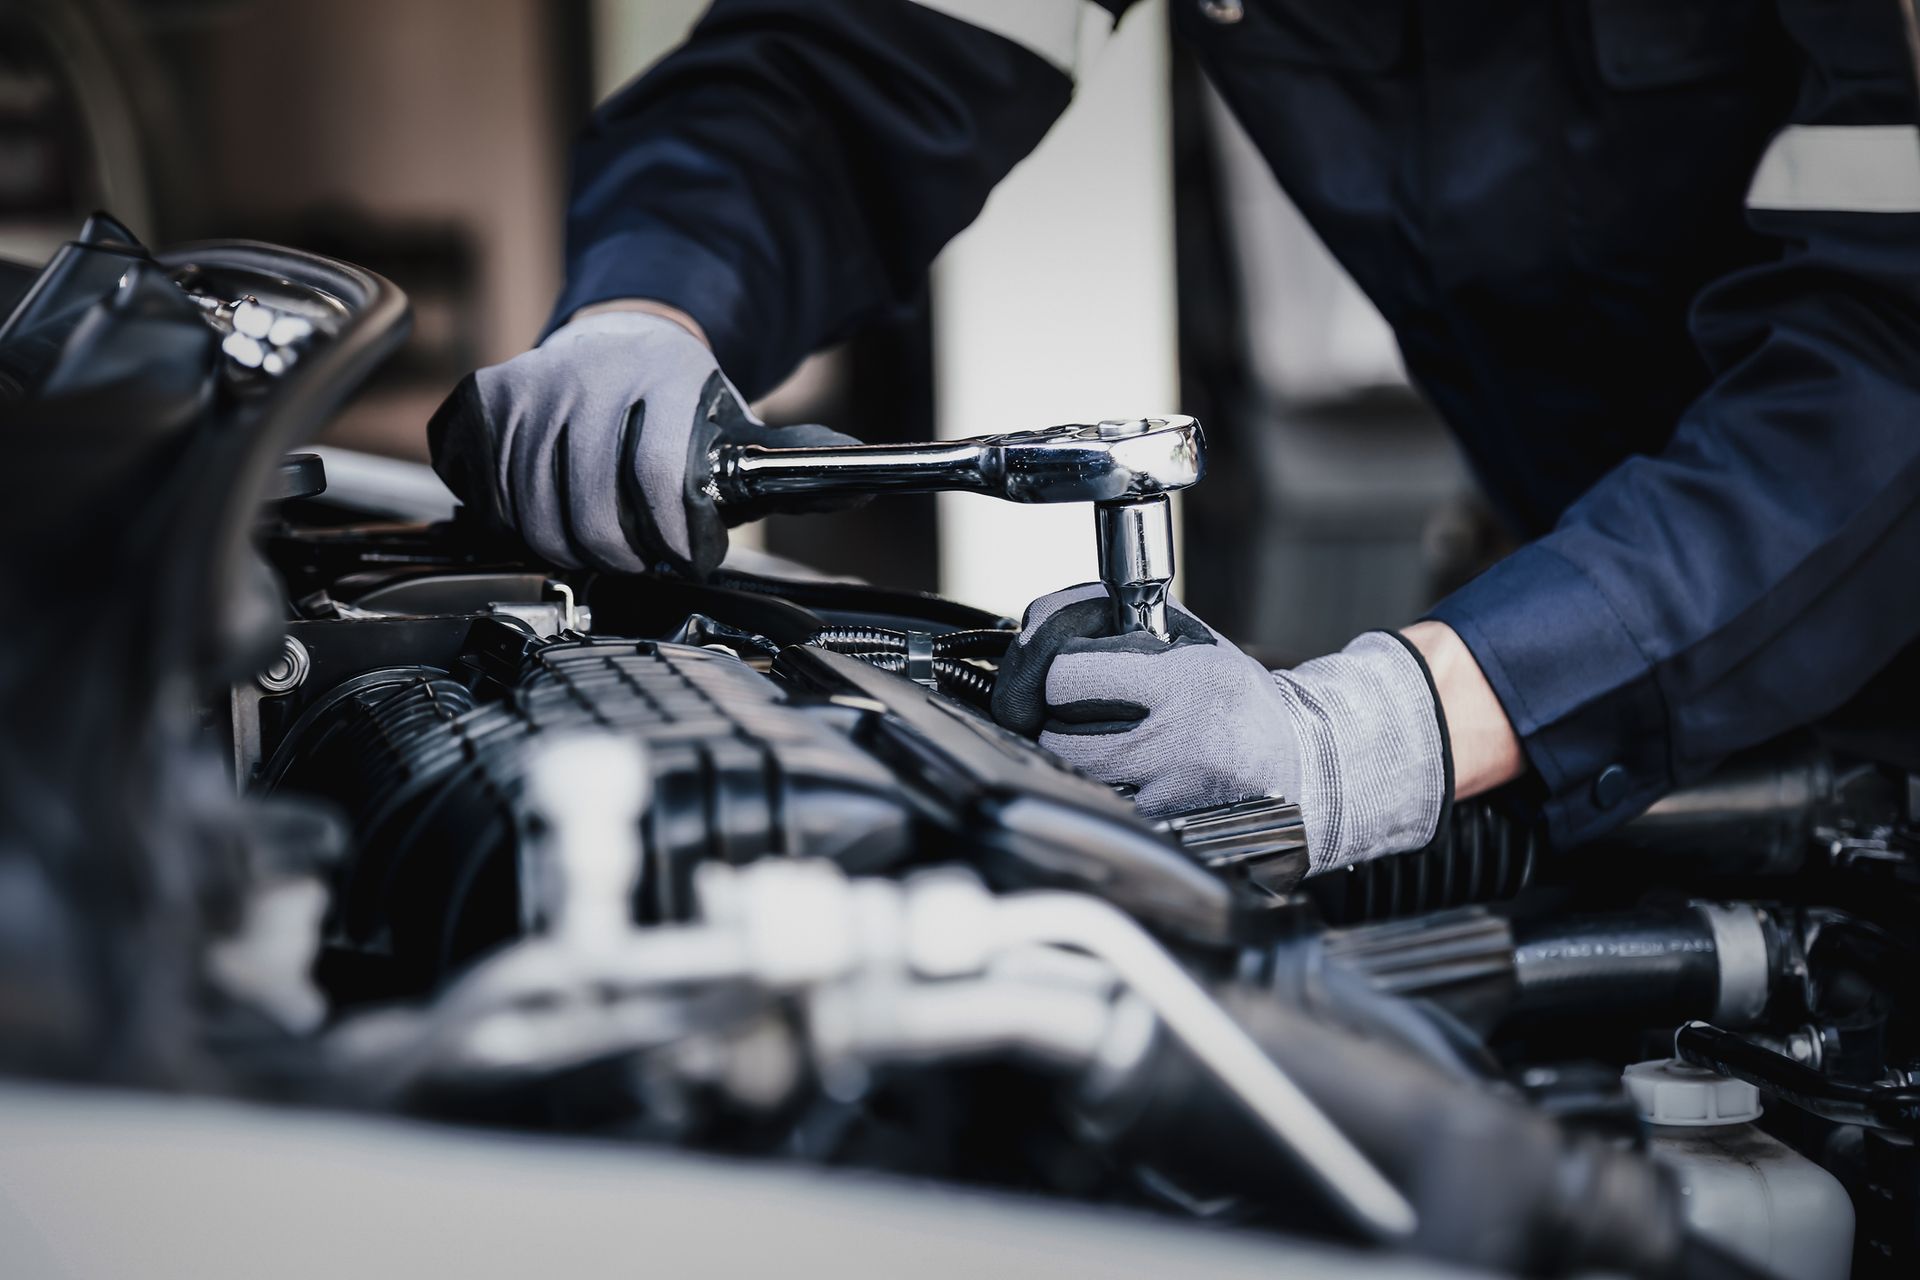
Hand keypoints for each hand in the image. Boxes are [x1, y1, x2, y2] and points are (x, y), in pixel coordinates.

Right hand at [428, 309, 861, 577]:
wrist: (624, 338)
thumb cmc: (685, 404)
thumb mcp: (742, 428)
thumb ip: (798, 463)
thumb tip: (868, 485)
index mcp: (664, 377)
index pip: (660, 480)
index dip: (672, 540)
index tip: (684, 559)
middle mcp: (590, 375)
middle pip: (589, 513)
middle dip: (622, 558)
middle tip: (641, 561)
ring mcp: (531, 386)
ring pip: (531, 514)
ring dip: (567, 547)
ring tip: (601, 542)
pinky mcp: (486, 401)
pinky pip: (486, 492)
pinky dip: (514, 520)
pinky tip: (549, 512)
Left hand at [991, 584, 1451, 871]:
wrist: (1304, 765)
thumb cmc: (1237, 701)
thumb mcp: (1192, 643)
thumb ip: (1122, 625)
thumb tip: (1042, 618)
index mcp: (1181, 684)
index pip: (1067, 677)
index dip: (1054, 672)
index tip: (1066, 675)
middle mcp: (1175, 742)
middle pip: (1058, 737)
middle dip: (1054, 722)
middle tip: (1074, 715)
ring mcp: (1171, 796)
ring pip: (1074, 780)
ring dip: (1071, 762)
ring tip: (1100, 745)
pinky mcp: (1170, 833)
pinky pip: (1103, 812)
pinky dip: (1099, 796)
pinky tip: (1121, 781)